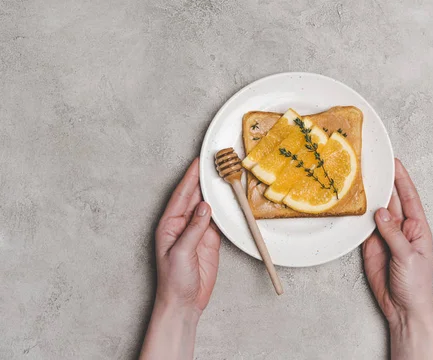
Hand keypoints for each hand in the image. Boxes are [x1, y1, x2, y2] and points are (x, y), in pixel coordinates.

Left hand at [140, 158, 220, 359]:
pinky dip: (225, 209)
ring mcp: (198, 231)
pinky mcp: (210, 240)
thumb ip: (193, 229)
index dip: (190, 177)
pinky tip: (230, 198)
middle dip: (204, 179)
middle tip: (216, 161)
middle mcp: (182, 224)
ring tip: (225, 174)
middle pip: (195, 196)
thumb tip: (205, 207)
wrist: (184, 303)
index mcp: (169, 224)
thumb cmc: (173, 281)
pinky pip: (219, 220)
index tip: (198, 161)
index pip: (181, 194)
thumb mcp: (181, 253)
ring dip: (216, 192)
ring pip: (208, 205)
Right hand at [363, 159, 432, 359]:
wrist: (403, 308)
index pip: (409, 197)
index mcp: (418, 227)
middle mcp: (401, 228)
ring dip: (369, 196)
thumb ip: (393, 233)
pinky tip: (353, 203)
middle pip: (391, 200)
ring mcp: (385, 235)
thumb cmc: (416, 284)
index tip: (394, 162)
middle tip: (372, 164)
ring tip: (360, 178)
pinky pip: (364, 226)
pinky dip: (358, 215)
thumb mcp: (407, 257)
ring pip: (376, 211)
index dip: (402, 179)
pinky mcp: (371, 245)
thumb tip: (380, 212)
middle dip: (384, 182)